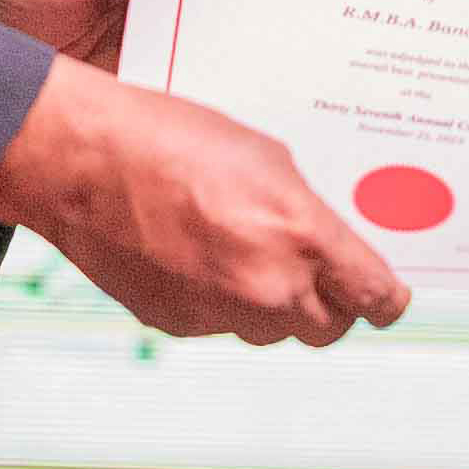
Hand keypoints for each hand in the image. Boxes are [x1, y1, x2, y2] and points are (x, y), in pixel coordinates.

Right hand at [0, 60, 412, 346]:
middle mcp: (267, 287)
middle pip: (327, 327)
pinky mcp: (176, 324)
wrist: (82, 161)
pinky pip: (219, 323)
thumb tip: (326, 246)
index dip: (385, 300)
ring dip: (271, 303)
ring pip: (271, 329)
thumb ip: (305, 212)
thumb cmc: (170, 138)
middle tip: (318, 272)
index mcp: (301, 236)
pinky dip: (218, 300)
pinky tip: (196, 253)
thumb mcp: (266, 157)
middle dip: (329, 303)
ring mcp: (219, 314)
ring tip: (243, 249)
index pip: (373, 297)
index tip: (387, 299)